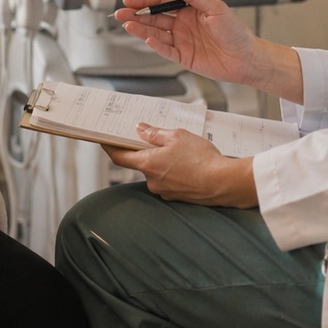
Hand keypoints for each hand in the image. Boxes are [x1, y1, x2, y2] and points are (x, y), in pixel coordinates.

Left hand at [104, 124, 257, 207]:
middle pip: (141, 163)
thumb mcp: (177, 136)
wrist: (224, 183)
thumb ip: (155, 133)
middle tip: (158, 139)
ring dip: (163, 162)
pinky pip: (170, 181)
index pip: (120, 157)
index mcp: (148, 164)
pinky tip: (189, 165)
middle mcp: (152, 181)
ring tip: (183, 152)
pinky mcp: (177, 197)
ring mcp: (164, 191)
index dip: (110, 147)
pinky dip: (174, 172)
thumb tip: (140, 129)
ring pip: (157, 173)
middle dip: (147, 152)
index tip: (103, 140)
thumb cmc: (201, 158)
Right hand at [116, 0, 265, 87]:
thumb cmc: (236, 32)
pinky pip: (166, 51)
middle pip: (154, 19)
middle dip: (136, 15)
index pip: (162, 4)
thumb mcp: (215, 8)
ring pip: (156, 34)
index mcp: (189, 11)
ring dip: (141, 29)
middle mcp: (182, 25)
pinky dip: (156, 45)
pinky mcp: (184, 58)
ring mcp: (182, 42)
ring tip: (128, 24)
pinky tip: (147, 39)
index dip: (145, 1)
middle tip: (120, 13)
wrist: (247, 57)